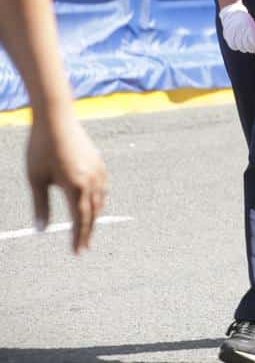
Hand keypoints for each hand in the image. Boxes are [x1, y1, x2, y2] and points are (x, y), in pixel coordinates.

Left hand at [27, 109, 106, 253]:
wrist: (56, 118)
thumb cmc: (41, 148)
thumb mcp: (36, 179)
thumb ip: (40, 205)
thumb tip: (41, 229)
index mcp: (75, 187)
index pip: (80, 220)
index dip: (78, 237)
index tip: (77, 252)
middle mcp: (91, 181)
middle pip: (92, 213)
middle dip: (88, 231)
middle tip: (83, 247)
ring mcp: (98, 170)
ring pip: (100, 200)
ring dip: (94, 216)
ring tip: (88, 228)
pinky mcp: (99, 162)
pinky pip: (103, 187)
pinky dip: (99, 199)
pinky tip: (94, 202)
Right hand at [219, 0, 254, 55]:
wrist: (233, 12)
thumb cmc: (246, 20)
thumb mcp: (253, 25)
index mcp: (250, 28)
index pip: (254, 42)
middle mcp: (241, 30)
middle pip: (247, 46)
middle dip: (251, 49)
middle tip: (253, 49)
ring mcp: (233, 33)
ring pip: (240, 47)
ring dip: (244, 49)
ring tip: (246, 47)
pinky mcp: (227, 35)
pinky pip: (232, 46)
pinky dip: (236, 47)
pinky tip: (239, 45)